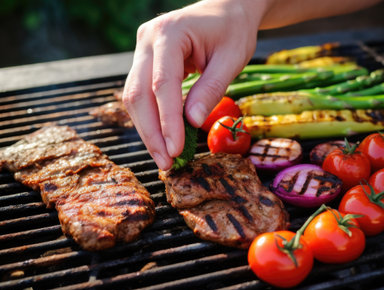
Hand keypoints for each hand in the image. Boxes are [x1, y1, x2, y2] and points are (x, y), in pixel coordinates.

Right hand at [122, 0, 263, 169]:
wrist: (225, 9)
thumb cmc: (232, 29)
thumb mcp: (231, 58)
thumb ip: (211, 88)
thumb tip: (192, 123)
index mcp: (169, 33)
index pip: (162, 84)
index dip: (168, 121)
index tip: (176, 150)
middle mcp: (147, 40)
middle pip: (138, 93)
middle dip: (152, 132)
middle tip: (166, 163)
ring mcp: (142, 50)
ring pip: (134, 97)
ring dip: (148, 130)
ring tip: (164, 158)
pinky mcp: (145, 61)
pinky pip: (142, 94)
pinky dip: (151, 119)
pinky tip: (162, 138)